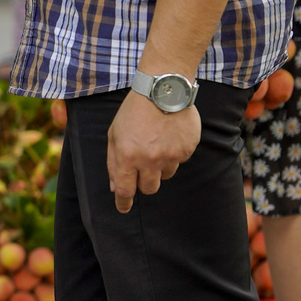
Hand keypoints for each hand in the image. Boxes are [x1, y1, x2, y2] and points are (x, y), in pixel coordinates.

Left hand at [107, 88, 200, 213]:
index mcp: (127, 156)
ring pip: (166, 175)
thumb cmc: (133, 112)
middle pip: (149, 188)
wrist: (162, 91)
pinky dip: (174, 152)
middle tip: (143, 168)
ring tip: (156, 143)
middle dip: (144, 183)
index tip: (123, 208)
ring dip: (160, 166)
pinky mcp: (187, 150)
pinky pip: (180, 160)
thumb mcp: (114, 134)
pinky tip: (169, 135)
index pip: (125, 189)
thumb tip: (116, 187)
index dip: (123, 202)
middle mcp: (150, 160)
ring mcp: (171, 156)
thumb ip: (113, 162)